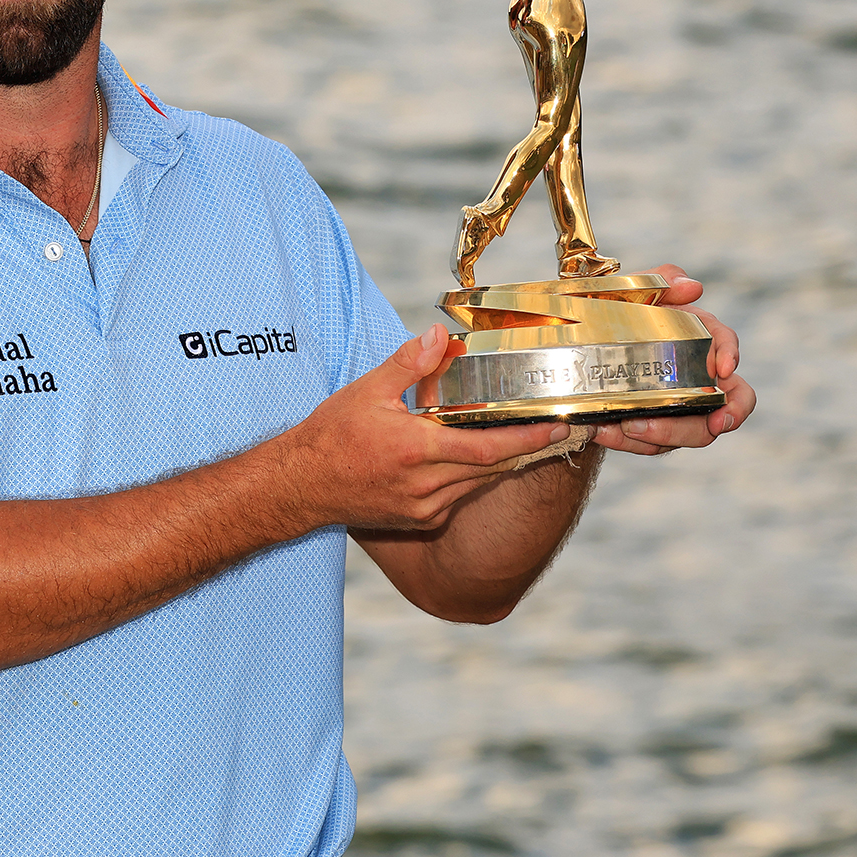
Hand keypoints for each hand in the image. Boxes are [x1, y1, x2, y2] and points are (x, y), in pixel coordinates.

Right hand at [270, 327, 581, 531]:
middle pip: (492, 468)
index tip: (556, 426)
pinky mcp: (418, 519)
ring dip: (501, 463)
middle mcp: (425, 484)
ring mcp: (423, 507)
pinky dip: (472, 477)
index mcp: (416, 450)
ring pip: (478, 484)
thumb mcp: (367, 391)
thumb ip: (407, 364)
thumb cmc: (330, 437)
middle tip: (554, 429)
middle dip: (525, 448)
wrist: (300, 486)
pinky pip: (458, 497)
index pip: (488, 447)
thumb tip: (438, 336)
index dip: (527, 439)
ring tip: (524, 440)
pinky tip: (474, 459)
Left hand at [591, 264, 755, 454]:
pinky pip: (649, 443)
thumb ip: (663, 279)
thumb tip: (693, 287)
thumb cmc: (616, 311)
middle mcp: (697, 377)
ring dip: (664, 434)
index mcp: (698, 340)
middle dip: (719, 418)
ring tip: (629, 425)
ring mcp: (677, 407)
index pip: (727, 347)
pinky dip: (627, 441)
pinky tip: (604, 430)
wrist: (578, 341)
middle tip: (709, 425)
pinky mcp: (653, 428)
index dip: (731, 357)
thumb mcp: (634, 290)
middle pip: (726, 405)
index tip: (723, 369)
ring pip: (689, 433)